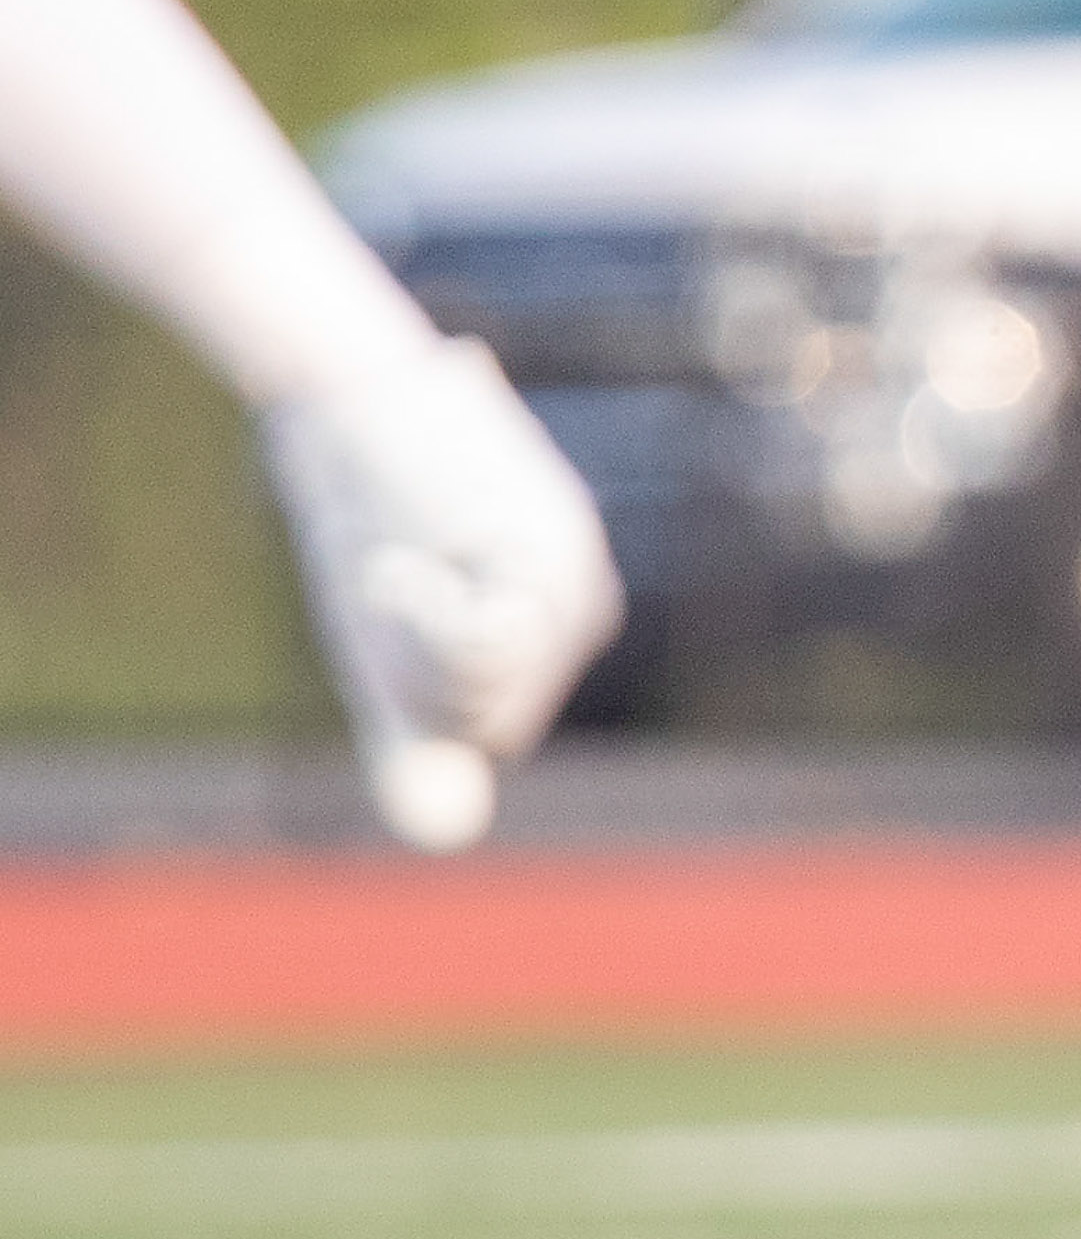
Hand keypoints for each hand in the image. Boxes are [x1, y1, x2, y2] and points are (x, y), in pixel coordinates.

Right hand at [262, 335, 624, 849]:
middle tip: (395, 576)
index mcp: (554, 632)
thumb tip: (452, 834)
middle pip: (496, 723)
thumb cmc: (366, 518)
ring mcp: (572, 574)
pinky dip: (427, 610)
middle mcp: (579, 605)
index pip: (492, 733)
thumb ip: (418, 743)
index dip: (424, 694)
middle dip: (422, 674)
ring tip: (408, 555)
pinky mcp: (552, 543)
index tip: (398, 606)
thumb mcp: (387, 652)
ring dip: (418, 640)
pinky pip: (485, 644)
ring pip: (488, 689)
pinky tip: (414, 546)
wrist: (343, 404)